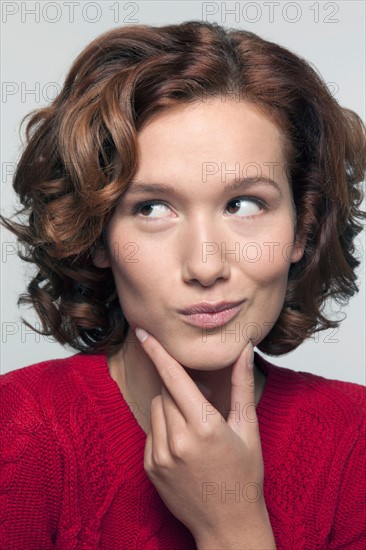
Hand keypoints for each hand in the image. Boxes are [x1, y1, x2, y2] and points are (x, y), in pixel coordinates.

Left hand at [135, 327, 272, 546]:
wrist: (228, 523)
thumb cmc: (244, 475)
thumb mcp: (248, 428)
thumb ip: (242, 385)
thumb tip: (244, 350)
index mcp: (205, 427)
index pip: (174, 378)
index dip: (158, 352)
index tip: (143, 332)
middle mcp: (178, 441)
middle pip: (166, 392)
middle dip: (180, 389)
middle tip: (202, 405)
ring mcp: (160, 456)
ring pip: (156, 409)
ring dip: (171, 408)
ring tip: (194, 428)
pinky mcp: (150, 468)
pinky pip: (151, 431)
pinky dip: (164, 428)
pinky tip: (184, 446)